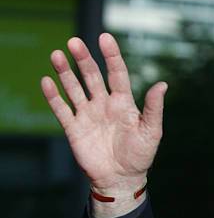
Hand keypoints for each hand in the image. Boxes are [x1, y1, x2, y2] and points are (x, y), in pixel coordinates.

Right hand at [40, 33, 166, 196]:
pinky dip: (54, 96)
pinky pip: (62, 109)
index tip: (104, 38)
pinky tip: (47, 81)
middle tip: (74, 42)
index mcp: (124, 102)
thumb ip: (155, 108)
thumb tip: (163, 84)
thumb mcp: (152, 131)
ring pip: (74, 88)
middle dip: (83, 59)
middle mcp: (104, 104)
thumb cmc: (141, 155)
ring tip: (57, 54)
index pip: (117, 73)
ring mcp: (88, 115)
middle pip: (92, 76)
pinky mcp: (74, 129)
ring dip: (65, 72)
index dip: (111, 55)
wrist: (122, 179)